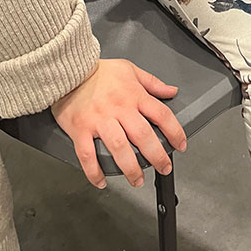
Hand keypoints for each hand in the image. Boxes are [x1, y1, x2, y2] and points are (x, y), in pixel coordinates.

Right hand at [52, 58, 185, 187]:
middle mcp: (119, 108)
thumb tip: (171, 91)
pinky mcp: (81, 129)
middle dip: (157, 156)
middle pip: (143, 136)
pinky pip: (88, 155)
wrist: (70, 69)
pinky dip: (94, 171)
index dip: (175, 132)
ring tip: (137, 180)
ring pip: (119, 148)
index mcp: (134, 95)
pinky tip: (101, 181)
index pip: (161, 115)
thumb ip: (152, 82)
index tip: (180, 144)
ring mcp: (99, 120)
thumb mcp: (130, 70)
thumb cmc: (99, 71)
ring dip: (130, 168)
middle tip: (164, 167)